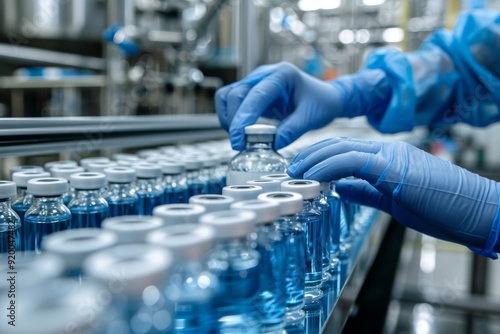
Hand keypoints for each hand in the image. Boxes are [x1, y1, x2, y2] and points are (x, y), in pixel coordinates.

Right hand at [215, 62, 389, 149]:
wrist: (325, 98)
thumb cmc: (321, 103)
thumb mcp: (311, 118)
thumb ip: (292, 130)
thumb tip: (272, 144)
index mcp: (282, 75)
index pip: (256, 95)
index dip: (244, 118)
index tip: (239, 139)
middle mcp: (265, 74)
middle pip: (236, 94)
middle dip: (234, 121)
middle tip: (239, 145)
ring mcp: (256, 81)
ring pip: (228, 96)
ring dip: (229, 118)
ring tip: (240, 138)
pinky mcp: (251, 91)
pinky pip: (231, 100)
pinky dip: (230, 116)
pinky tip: (241, 131)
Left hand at [287, 137, 499, 257]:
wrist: (479, 211)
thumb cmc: (443, 208)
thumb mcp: (393, 200)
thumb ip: (366, 192)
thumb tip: (341, 189)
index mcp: (387, 157)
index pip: (345, 149)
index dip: (320, 156)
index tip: (301, 170)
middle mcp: (387, 150)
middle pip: (338, 143)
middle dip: (311, 154)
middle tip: (291, 168)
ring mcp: (391, 156)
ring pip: (342, 148)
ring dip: (314, 159)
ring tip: (295, 171)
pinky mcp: (395, 167)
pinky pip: (354, 162)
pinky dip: (330, 167)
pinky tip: (314, 177)